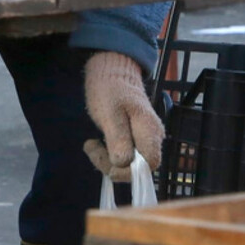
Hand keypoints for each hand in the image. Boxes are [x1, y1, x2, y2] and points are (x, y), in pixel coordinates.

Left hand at [82, 51, 163, 180]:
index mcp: (149, 130)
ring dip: (107, 159)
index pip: (150, 164)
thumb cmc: (110, 90)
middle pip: (138, 167)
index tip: (109, 164)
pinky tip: (97, 142)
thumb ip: (118, 138)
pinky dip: (108, 154)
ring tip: (90, 143)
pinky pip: (125, 156)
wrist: (112, 73)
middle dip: (112, 164)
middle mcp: (153, 137)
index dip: (130, 171)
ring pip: (129, 163)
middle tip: (91, 147)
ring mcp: (145, 138)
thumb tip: (123, 163)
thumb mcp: (109, 113)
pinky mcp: (135, 139)